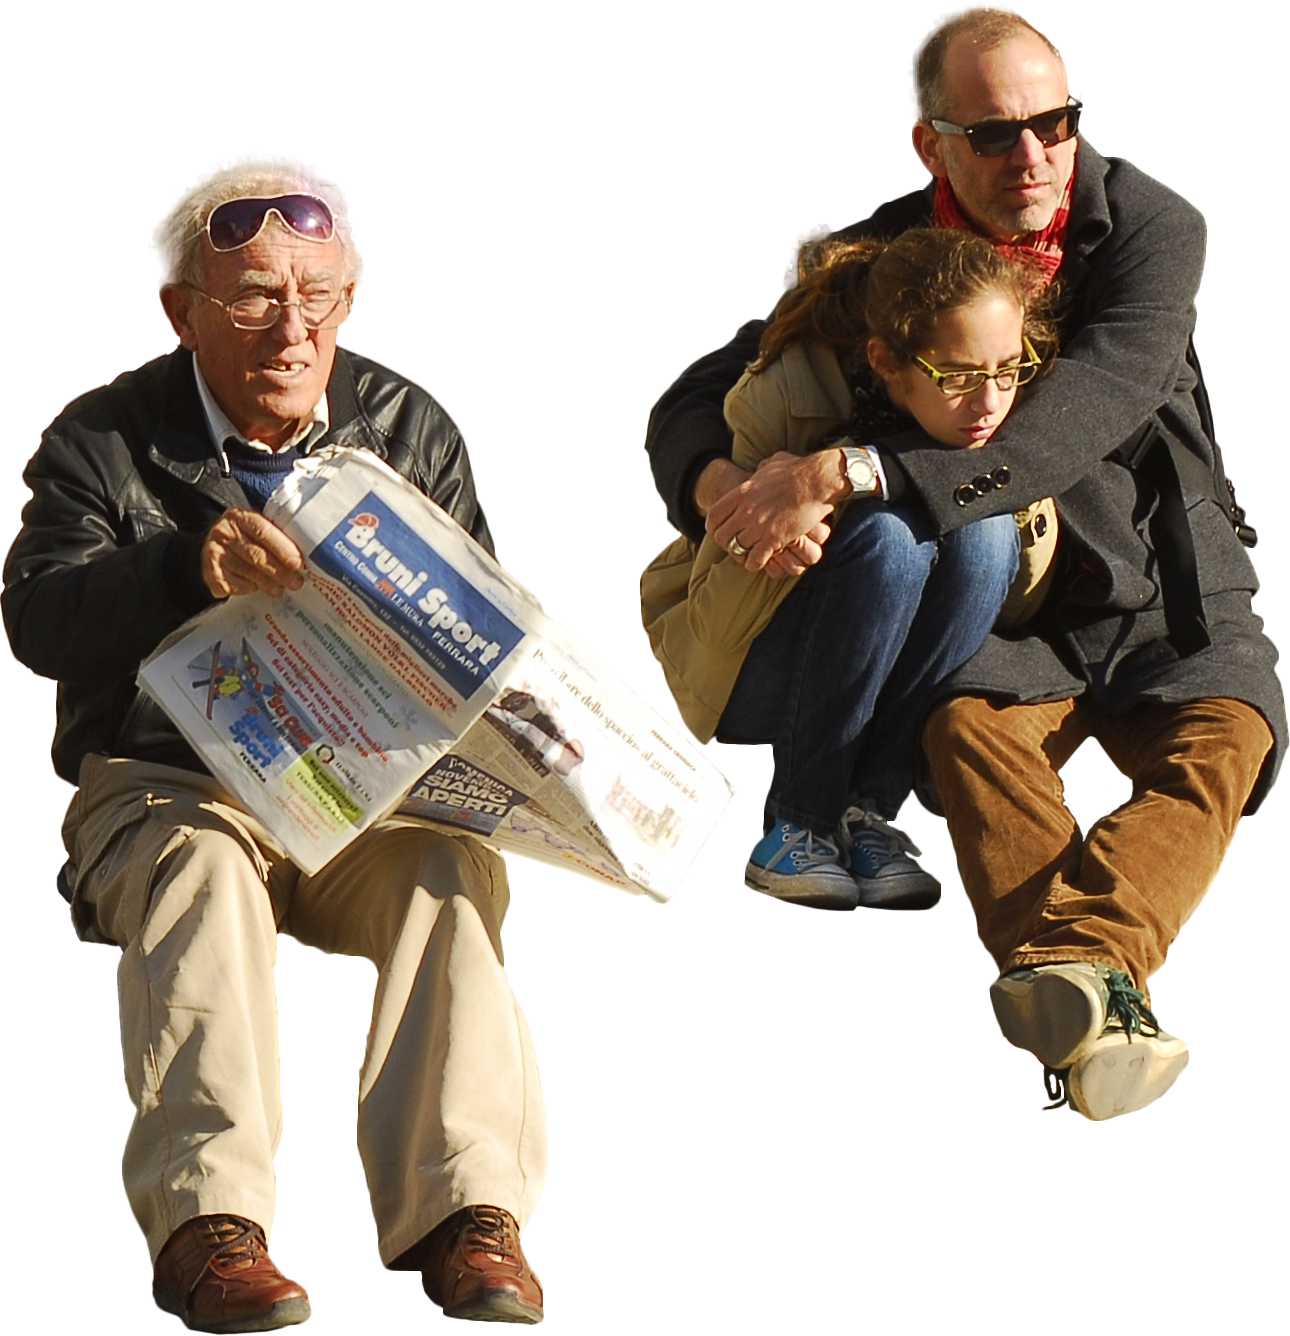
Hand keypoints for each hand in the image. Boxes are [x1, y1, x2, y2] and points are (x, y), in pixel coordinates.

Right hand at [201, 507, 305, 598]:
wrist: (212, 546)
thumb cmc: (245, 538)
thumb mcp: (257, 528)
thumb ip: (277, 537)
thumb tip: (305, 558)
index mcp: (241, 516)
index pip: (263, 532)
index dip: (282, 548)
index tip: (298, 563)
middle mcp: (224, 531)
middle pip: (256, 555)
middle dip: (280, 571)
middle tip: (296, 582)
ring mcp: (214, 551)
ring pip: (246, 572)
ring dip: (267, 584)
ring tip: (280, 589)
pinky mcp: (209, 570)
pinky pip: (232, 584)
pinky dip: (247, 589)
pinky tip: (256, 588)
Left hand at [707, 451, 847, 572]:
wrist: (817, 479)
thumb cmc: (798, 470)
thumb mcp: (772, 464)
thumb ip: (760, 470)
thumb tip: (758, 470)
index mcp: (742, 492)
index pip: (714, 516)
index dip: (714, 528)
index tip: (720, 532)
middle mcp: (746, 510)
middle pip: (721, 537)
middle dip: (727, 544)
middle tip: (736, 547)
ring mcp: (759, 525)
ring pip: (737, 549)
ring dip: (742, 555)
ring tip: (749, 556)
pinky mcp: (775, 538)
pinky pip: (755, 559)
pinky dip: (755, 563)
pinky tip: (761, 561)